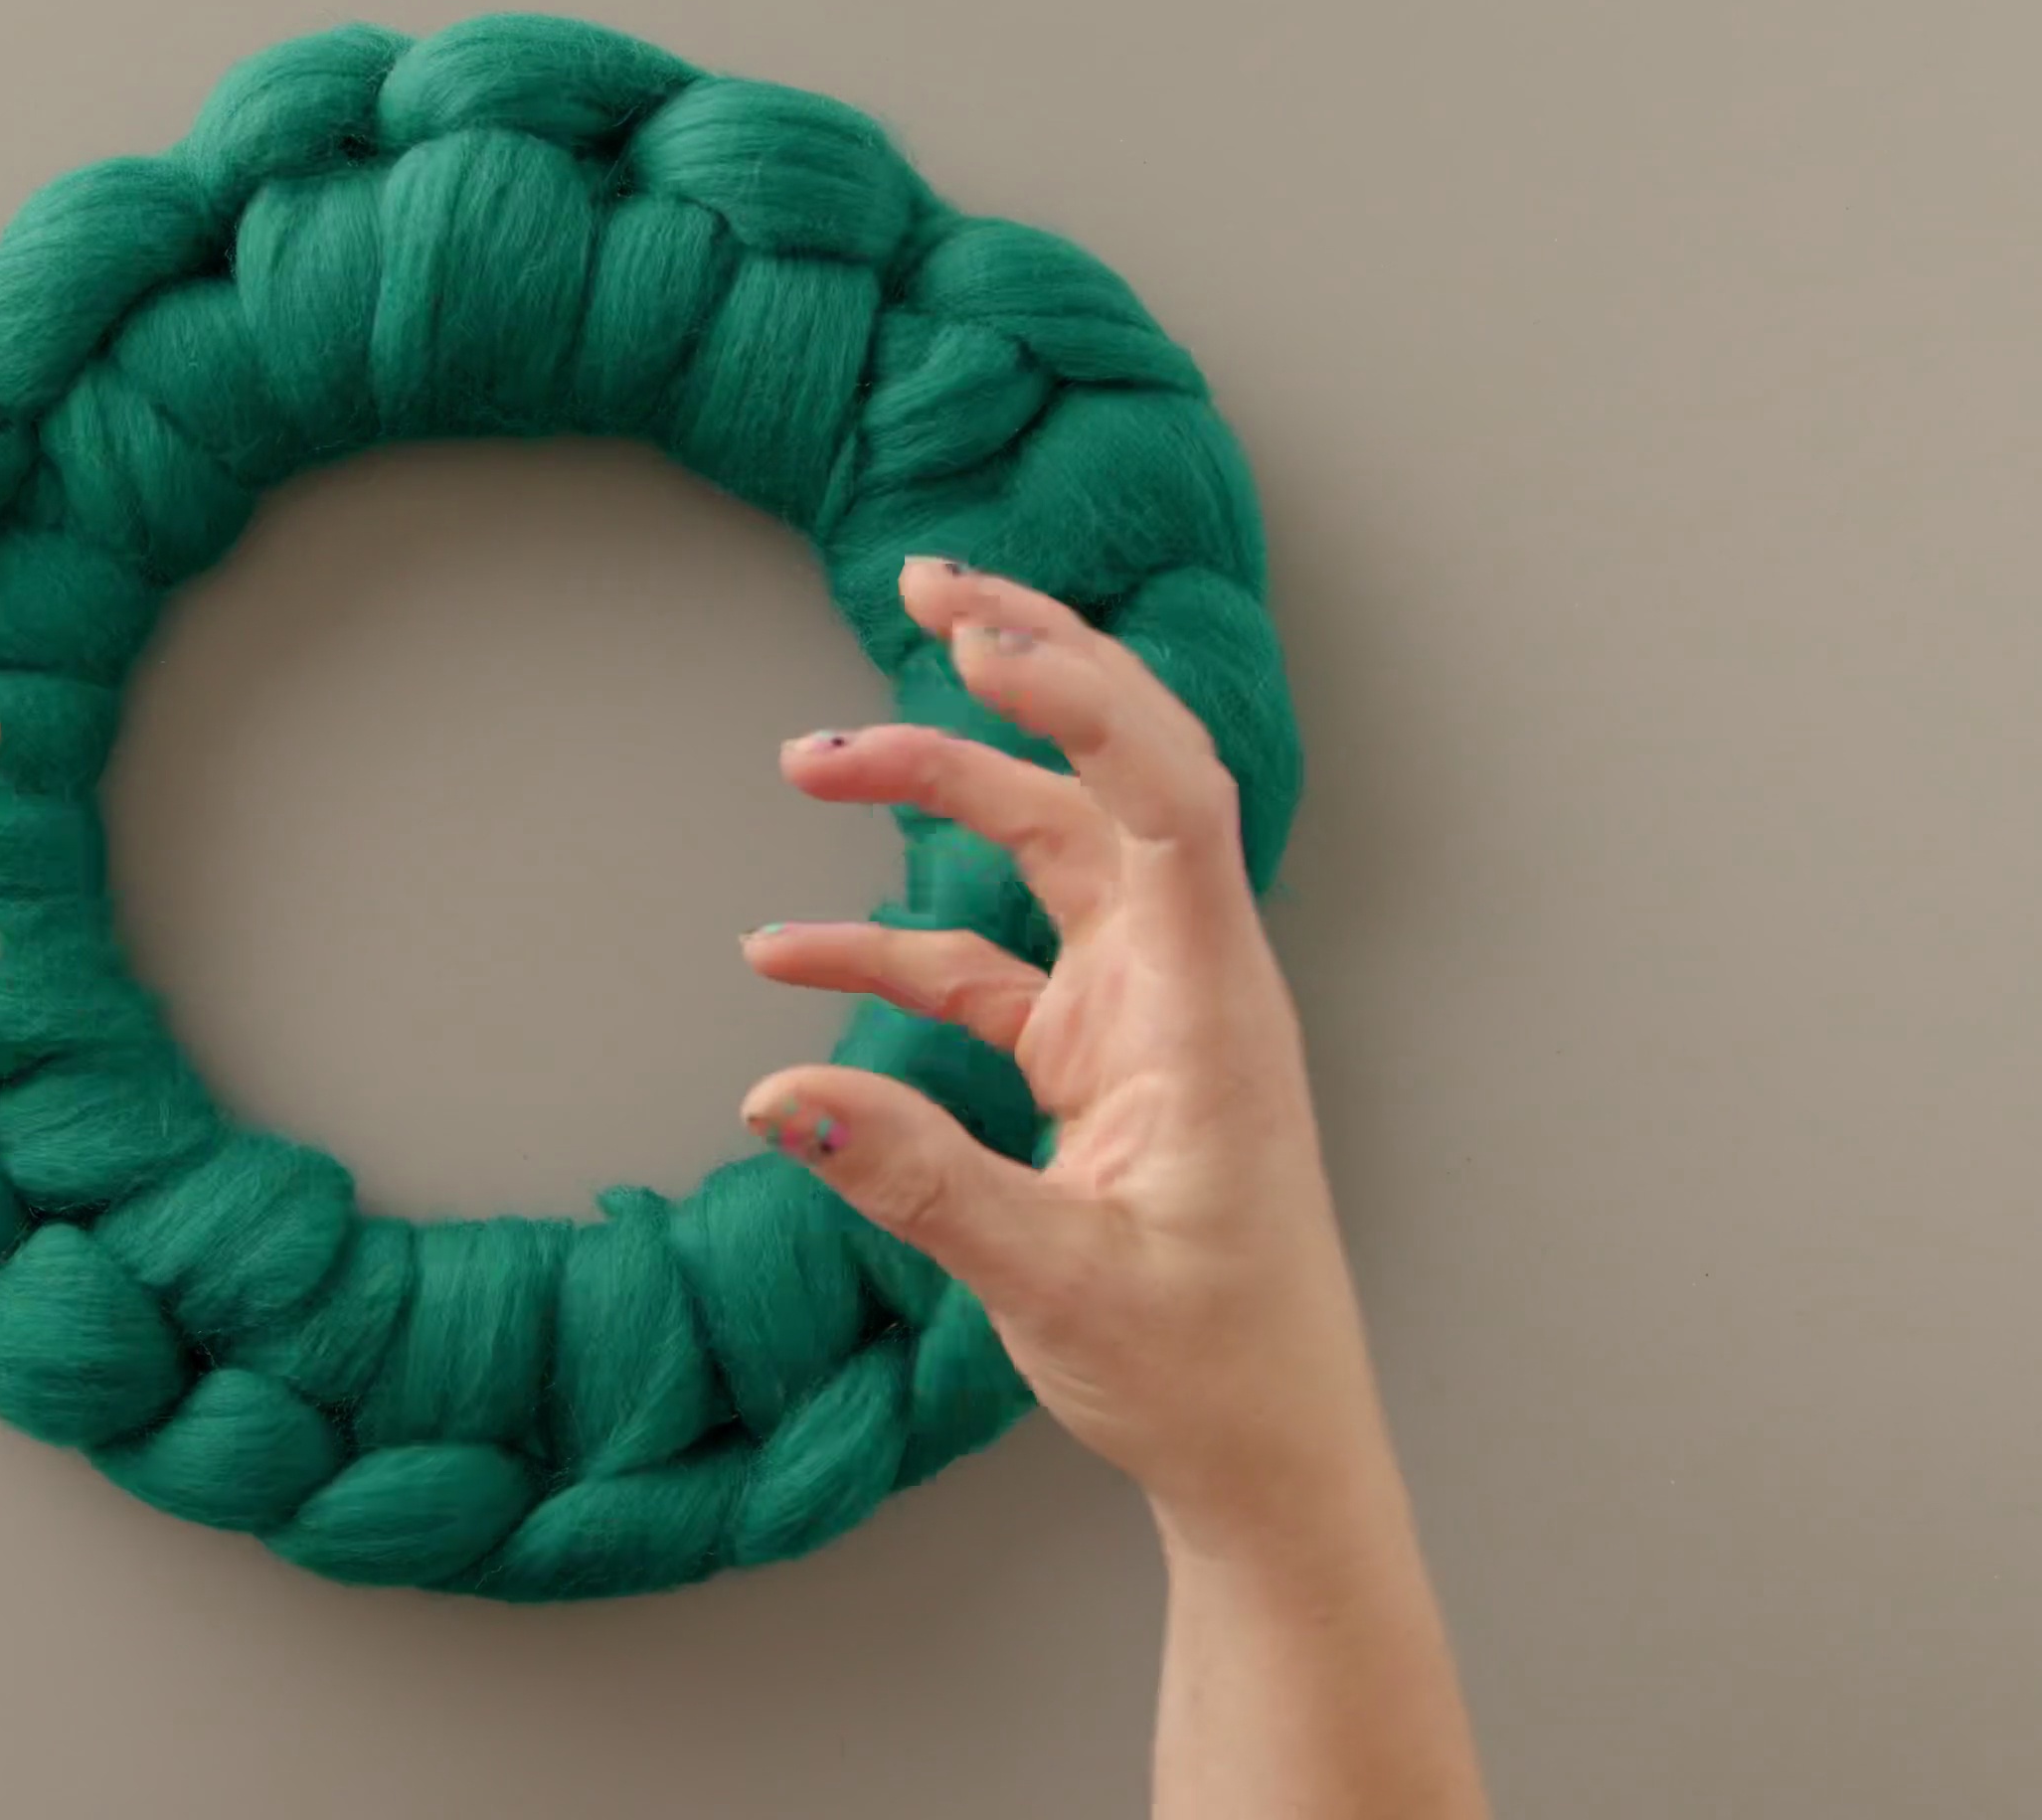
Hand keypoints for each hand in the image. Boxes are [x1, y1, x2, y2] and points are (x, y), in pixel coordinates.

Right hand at [737, 557, 1369, 1553]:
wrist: (1267, 1458)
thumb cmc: (1207, 1372)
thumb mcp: (1051, 1282)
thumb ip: (915, 1178)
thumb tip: (774, 1092)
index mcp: (1209, 1009)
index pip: (1168, 799)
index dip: (1083, 699)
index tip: (978, 632)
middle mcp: (1184, 981)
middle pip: (1111, 777)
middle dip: (1026, 670)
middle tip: (926, 583)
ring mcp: (1140, 1013)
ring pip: (1038, 854)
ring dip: (933, 796)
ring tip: (805, 761)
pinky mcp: (1096, 1061)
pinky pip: (984, 969)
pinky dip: (890, 952)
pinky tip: (787, 962)